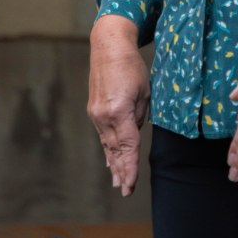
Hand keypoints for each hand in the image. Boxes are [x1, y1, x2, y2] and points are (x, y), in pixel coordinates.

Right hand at [87, 15, 150, 196]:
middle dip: (121, 171)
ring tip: (117, 182)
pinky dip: (107, 149)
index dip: (131, 166)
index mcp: (119, 111)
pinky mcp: (93, 110)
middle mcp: (103, 116)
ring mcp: (96, 114)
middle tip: (126, 191)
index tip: (131, 184)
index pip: (128, 145)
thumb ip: (139, 115)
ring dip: (113, 164)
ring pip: (107, 145)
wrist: (108, 46)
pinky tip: (109, 161)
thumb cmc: (131, 66)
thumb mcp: (144, 90)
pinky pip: (103, 134)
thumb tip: (135, 131)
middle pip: (115, 150)